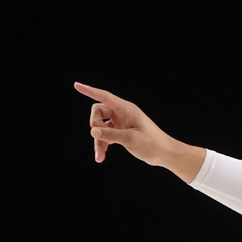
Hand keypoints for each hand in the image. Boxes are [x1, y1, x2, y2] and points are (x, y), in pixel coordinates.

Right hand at [74, 82, 204, 181]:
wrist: (165, 154)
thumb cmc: (152, 144)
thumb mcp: (131, 139)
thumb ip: (111, 135)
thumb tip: (93, 132)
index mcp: (126, 109)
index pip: (104, 97)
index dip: (90, 91)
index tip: (76, 85)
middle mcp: (122, 114)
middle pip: (98, 112)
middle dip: (95, 125)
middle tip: (99, 137)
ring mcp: (121, 123)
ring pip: (100, 126)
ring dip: (98, 140)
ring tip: (99, 155)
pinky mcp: (121, 132)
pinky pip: (106, 135)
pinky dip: (103, 144)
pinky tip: (102, 156)